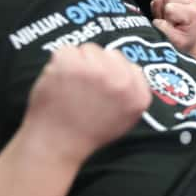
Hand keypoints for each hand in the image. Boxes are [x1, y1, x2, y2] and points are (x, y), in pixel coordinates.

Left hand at [24, 44, 150, 160]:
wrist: (57, 145)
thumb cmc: (87, 133)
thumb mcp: (124, 120)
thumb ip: (132, 94)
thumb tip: (131, 69)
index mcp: (138, 96)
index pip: (131, 67)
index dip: (114, 75)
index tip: (100, 90)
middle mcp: (121, 82)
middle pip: (111, 54)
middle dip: (97, 66)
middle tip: (84, 90)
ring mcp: (96, 71)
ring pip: (88, 50)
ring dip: (77, 64)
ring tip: (71, 88)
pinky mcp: (71, 65)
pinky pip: (66, 51)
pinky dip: (58, 64)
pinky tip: (58, 84)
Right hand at [150, 0, 195, 57]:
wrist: (187, 46)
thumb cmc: (182, 45)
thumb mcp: (174, 42)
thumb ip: (164, 30)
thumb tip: (155, 21)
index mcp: (194, 12)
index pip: (169, 8)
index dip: (165, 20)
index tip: (173, 30)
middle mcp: (193, 2)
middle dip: (162, 12)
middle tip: (169, 25)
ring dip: (160, 11)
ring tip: (168, 22)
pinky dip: (159, 9)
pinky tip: (167, 18)